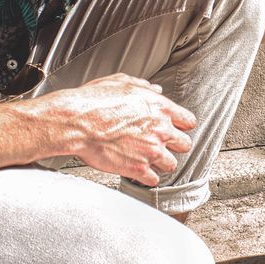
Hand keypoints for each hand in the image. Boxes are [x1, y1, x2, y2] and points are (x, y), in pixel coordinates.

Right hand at [35, 73, 196, 185]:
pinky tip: (139, 172)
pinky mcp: (138, 169)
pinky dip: (147, 178)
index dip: (182, 126)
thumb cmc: (94, 101)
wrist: (76, 123)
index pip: (188, 121)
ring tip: (149, 160)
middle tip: (163, 145)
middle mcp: (160, 130)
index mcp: (159, 108)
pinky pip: (154, 180)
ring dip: (161, 163)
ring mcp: (151, 151)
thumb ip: (144, 87)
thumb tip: (155, 89)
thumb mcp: (121, 83)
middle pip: (185, 144)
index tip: (176, 129)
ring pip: (172, 164)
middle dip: (175, 146)